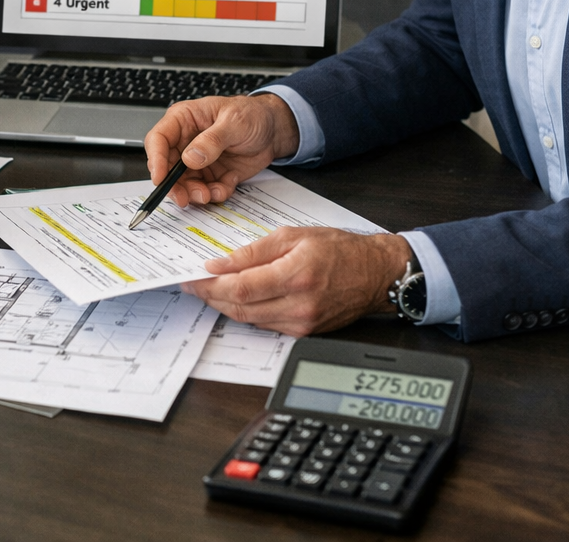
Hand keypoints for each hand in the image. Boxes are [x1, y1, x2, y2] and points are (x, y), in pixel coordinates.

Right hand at [144, 93, 301, 205]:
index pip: (158, 139)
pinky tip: (229, 183)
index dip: (156, 160)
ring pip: (183, 184)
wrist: (274, 131)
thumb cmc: (253, 115)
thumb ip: (212, 140)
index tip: (161, 178)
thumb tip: (190, 157)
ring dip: (196, 193)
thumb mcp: (234, 122)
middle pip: (166, 167)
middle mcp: (185, 141)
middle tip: (186, 197)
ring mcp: (196, 160)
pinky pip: (205, 190)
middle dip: (176, 185)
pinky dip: (216, 193)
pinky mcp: (209, 174)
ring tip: (214, 192)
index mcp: (184, 119)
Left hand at [185, 227, 410, 335]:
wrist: (375, 273)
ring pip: (249, 319)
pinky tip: (237, 299)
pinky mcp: (304, 332)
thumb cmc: (340, 250)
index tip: (192, 278)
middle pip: (240, 308)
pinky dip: (247, 312)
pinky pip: (265, 324)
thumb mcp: (294, 236)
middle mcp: (299, 305)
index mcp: (296, 275)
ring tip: (210, 289)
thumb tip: (221, 263)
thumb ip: (254, 251)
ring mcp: (303, 323)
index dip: (210, 286)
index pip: (240, 288)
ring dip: (225, 306)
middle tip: (194, 285)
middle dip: (211, 297)